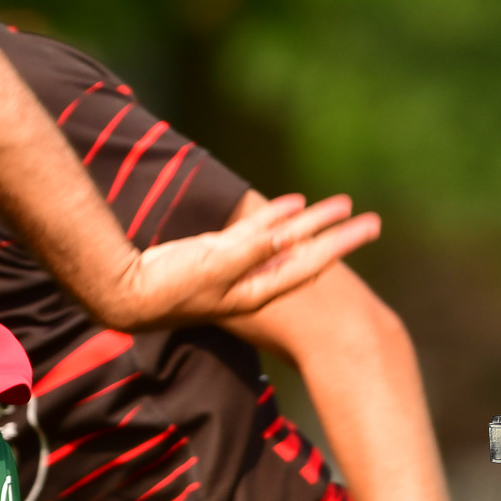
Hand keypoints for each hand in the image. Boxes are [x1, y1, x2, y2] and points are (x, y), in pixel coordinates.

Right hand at [120, 193, 381, 326]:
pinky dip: (274, 218)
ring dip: (308, 223)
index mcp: (260, 288)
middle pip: (305, 251)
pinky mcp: (217, 252)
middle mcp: (255, 278)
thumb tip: (288, 236)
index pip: (310, 262)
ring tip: (336, 207)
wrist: (130, 295)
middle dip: (335, 233)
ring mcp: (237, 265)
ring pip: (283, 240)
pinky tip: (291, 205)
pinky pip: (257, 232)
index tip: (367, 227)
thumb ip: (252, 251)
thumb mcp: (215, 267)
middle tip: (369, 219)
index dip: (340, 242)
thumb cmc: (171, 287)